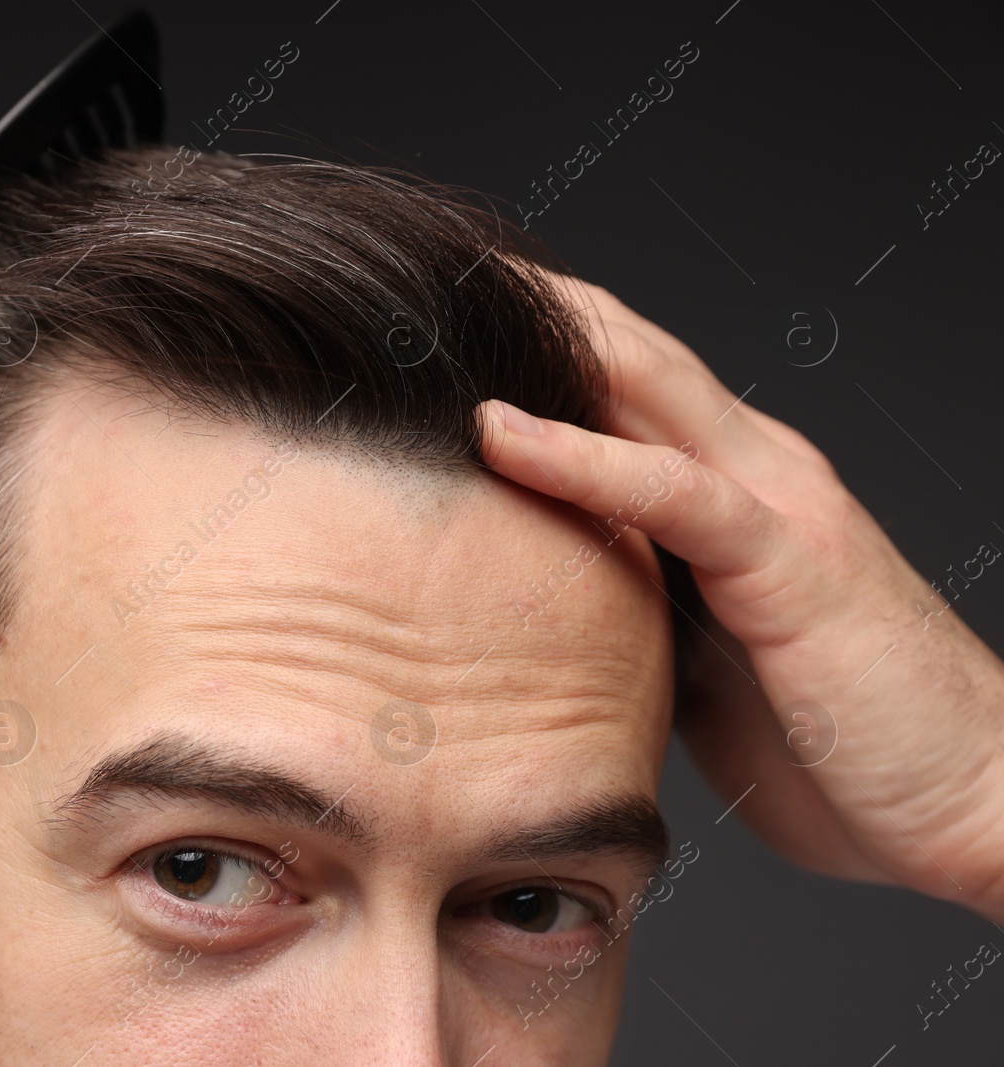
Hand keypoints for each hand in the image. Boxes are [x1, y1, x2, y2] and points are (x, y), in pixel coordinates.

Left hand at [476, 276, 1003, 920]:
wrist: (976, 803)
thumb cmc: (842, 744)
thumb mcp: (706, 657)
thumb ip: (644, 602)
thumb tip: (554, 597)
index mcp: (734, 488)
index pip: (628, 381)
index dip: (542, 338)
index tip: (444, 320)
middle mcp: (757, 470)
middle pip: (630, 354)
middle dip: (533, 306)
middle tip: (432, 274)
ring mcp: (778, 504)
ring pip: (647, 387)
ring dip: (545, 343)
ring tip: (449, 308)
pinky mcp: (787, 560)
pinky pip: (670, 490)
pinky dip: (582, 456)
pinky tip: (501, 432)